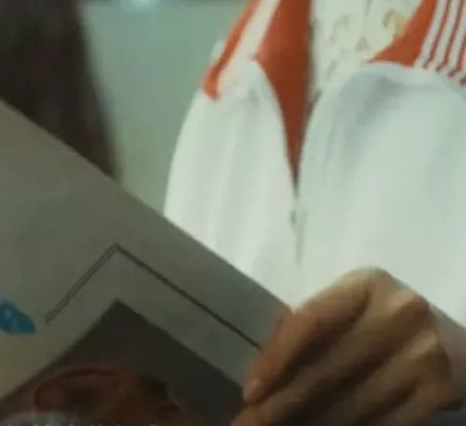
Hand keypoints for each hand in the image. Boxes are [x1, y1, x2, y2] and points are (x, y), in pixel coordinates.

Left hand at [235, 268, 465, 424]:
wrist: (454, 343)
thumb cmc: (384, 324)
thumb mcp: (352, 309)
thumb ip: (310, 327)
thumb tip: (260, 370)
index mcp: (366, 285)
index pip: (309, 322)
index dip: (275, 359)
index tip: (250, 391)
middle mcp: (399, 312)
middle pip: (326, 369)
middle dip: (282, 403)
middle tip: (250, 423)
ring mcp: (424, 352)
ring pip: (352, 403)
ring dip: (311, 424)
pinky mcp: (442, 389)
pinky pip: (384, 422)